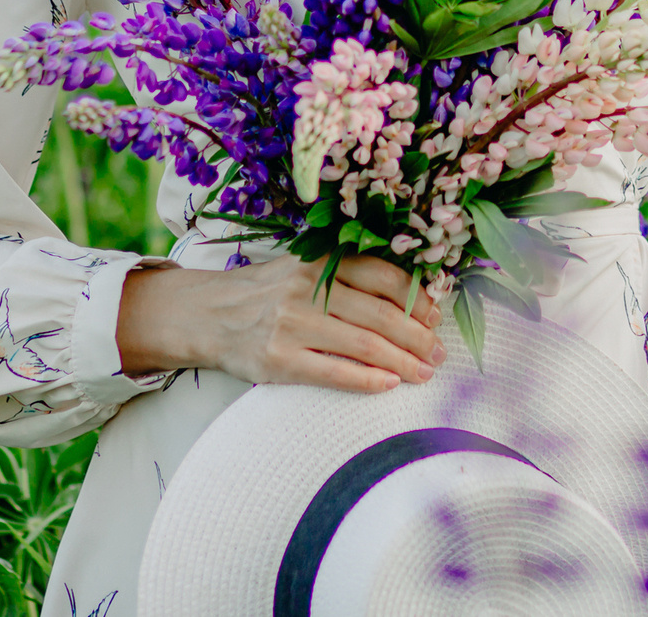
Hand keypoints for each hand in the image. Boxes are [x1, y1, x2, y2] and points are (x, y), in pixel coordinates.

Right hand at [117, 254, 444, 393]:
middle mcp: (308, 289)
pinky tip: (388, 385)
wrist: (207, 314)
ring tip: (424, 373)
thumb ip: (347, 276)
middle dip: (418, 337)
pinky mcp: (277, 360)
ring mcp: (292, 325)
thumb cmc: (268, 293)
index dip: (416, 298)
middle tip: (439, 354)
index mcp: (320, 262)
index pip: (383, 275)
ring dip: (402, 362)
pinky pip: (332, 372)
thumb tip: (411, 296)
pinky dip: (366, 379)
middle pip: (380, 313)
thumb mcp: (304, 269)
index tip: (436, 316)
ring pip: (363, 344)